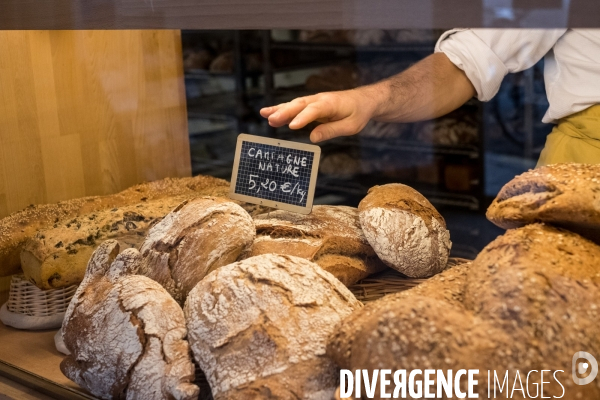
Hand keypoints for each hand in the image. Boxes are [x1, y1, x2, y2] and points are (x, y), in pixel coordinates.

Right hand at [260, 89, 376, 142]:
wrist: (364, 100)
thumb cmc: (358, 113)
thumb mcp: (351, 126)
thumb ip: (332, 130)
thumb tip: (312, 137)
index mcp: (331, 104)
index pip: (314, 110)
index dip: (303, 118)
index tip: (292, 126)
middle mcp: (320, 99)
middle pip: (300, 105)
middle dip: (285, 112)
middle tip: (271, 119)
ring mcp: (314, 100)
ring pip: (294, 104)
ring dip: (279, 109)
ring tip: (265, 115)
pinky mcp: (311, 104)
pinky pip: (295, 107)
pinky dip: (282, 110)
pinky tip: (270, 114)